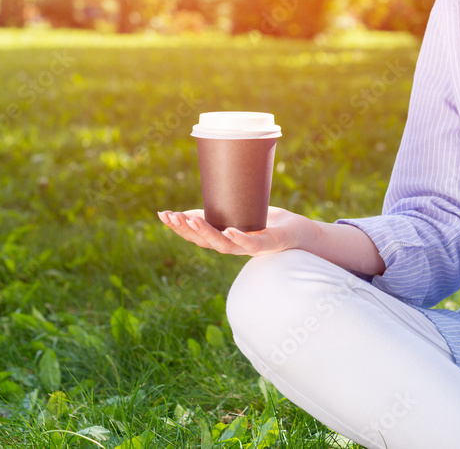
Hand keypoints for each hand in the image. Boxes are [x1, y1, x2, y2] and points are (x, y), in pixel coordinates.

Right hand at [156, 207, 317, 256]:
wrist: (297, 231)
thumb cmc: (267, 222)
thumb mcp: (237, 214)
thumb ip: (216, 214)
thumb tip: (188, 211)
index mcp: (222, 239)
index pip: (194, 235)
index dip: (178, 226)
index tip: (162, 214)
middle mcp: (232, 246)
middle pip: (203, 241)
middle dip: (185, 229)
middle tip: (171, 216)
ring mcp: (248, 247)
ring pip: (223, 245)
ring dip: (206, 233)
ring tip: (192, 219)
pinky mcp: (267, 245)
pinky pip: (251, 245)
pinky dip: (239, 239)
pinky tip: (229, 231)